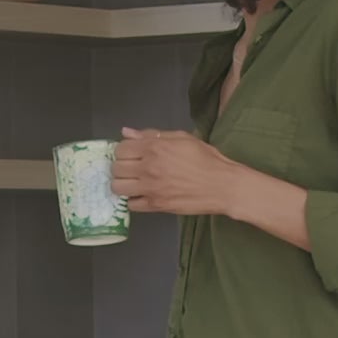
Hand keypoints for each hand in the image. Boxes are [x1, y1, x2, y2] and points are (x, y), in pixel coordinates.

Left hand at [112, 128, 244, 216]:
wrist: (222, 185)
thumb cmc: (206, 159)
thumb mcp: (181, 138)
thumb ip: (151, 134)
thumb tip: (127, 132)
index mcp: (154, 148)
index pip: (120, 149)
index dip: (123, 151)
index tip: (131, 154)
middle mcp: (148, 167)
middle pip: (116, 168)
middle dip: (121, 167)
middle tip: (131, 169)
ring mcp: (150, 188)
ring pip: (118, 187)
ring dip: (122, 184)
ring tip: (133, 183)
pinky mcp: (156, 205)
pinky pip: (131, 204)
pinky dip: (133, 200)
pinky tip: (142, 195)